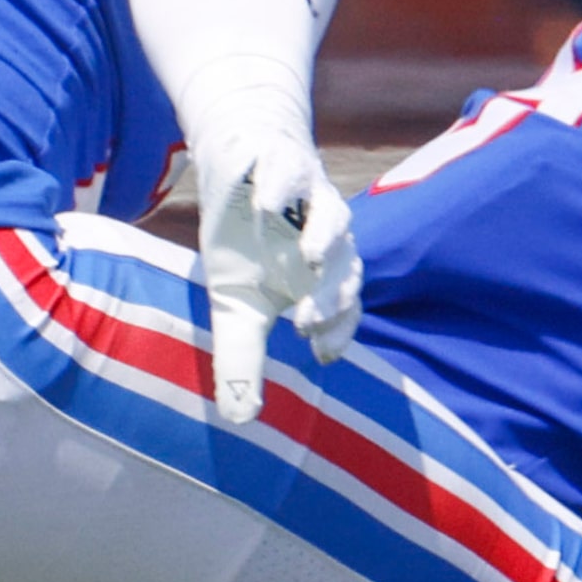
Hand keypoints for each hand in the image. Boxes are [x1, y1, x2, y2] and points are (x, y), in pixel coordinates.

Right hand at [193, 123, 359, 422]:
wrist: (240, 164)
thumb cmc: (246, 244)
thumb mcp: (237, 306)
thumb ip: (242, 358)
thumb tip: (239, 419)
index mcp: (324, 276)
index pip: (344, 307)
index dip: (338, 328)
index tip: (322, 354)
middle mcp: (328, 238)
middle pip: (343, 268)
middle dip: (330, 294)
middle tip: (307, 320)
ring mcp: (312, 197)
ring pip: (332, 217)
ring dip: (321, 237)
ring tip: (306, 258)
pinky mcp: (286, 162)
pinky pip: (291, 172)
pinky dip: (282, 186)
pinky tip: (267, 204)